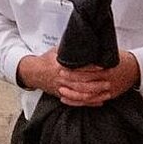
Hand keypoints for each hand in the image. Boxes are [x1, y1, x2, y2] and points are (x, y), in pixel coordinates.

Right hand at [17, 49, 136, 105]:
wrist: (33, 72)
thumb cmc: (46, 61)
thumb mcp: (56, 51)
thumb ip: (68, 49)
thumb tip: (81, 41)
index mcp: (61, 66)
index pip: (78, 68)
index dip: (91, 68)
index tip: (102, 67)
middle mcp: (62, 78)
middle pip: (82, 83)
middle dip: (96, 83)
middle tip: (108, 81)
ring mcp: (62, 88)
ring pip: (81, 94)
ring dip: (95, 94)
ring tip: (106, 91)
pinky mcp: (63, 95)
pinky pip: (78, 101)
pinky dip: (89, 103)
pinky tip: (98, 101)